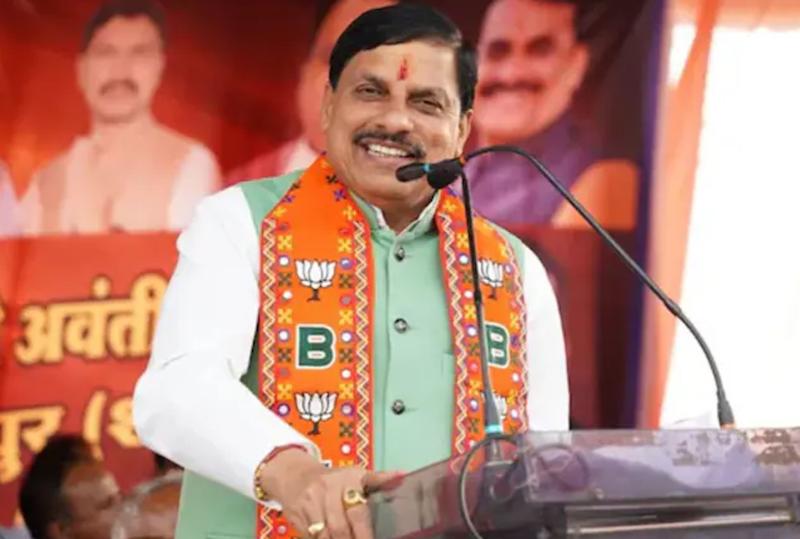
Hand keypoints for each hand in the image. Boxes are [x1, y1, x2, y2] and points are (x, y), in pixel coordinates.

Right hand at [259, 447, 400, 538]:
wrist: (296, 474)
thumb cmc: (334, 479)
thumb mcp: (356, 475)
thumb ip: (379, 480)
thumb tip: (403, 475)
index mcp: (347, 480)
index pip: (358, 512)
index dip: (365, 534)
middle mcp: (327, 490)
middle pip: (339, 528)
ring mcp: (310, 504)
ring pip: (323, 535)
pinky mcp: (296, 516)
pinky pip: (309, 537)